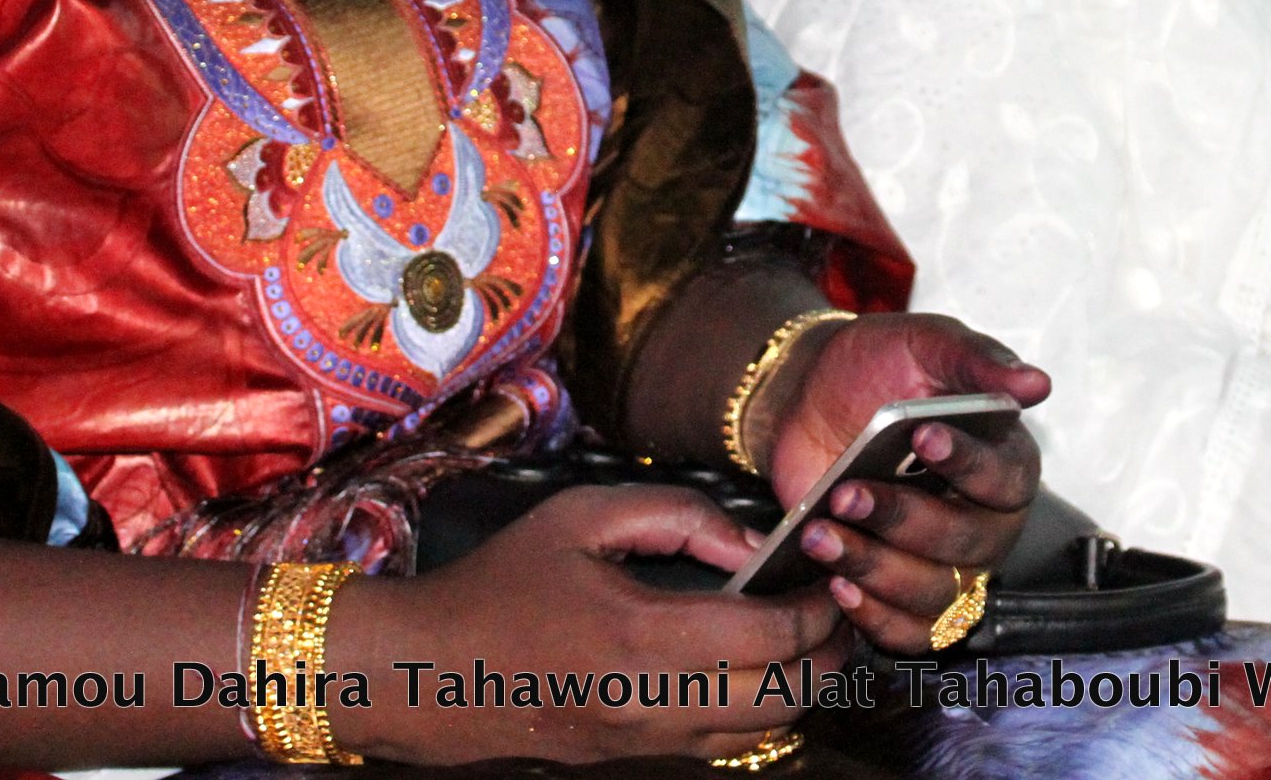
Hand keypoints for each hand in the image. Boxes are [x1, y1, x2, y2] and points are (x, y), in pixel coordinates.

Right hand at [342, 485, 848, 762]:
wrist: (430, 672)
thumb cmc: (502, 583)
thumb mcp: (583, 516)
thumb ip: (678, 515)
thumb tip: (750, 541)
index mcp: (646, 637)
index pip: (773, 636)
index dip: (819, 607)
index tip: (833, 573)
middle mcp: (656, 703)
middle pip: (788, 697)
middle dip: (830, 652)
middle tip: (840, 606)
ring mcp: (648, 741)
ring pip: (764, 730)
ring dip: (802, 686)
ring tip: (810, 635)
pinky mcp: (636, 757)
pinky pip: (724, 742)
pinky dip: (759, 709)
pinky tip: (756, 665)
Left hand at [749, 314, 1049, 651]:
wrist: (808, 397)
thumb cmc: (876, 368)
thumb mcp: (925, 344)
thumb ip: (978, 361)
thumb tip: (1036, 384)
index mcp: (1004, 461)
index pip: (1007, 478)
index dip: (968, 464)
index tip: (923, 435)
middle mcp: (985, 521)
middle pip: (967, 545)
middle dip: (903, 520)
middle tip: (849, 492)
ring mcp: (945, 564)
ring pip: (934, 593)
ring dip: (876, 568)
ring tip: (823, 534)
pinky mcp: (902, 593)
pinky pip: (908, 632)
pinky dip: (874, 616)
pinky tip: (838, 582)